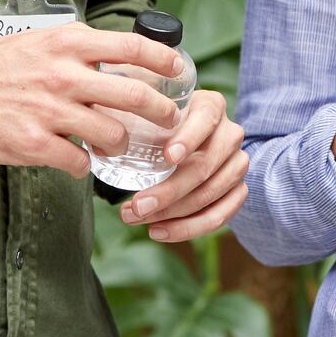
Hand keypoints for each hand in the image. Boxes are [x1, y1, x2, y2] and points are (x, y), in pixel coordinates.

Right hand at [0, 23, 185, 176]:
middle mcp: (63, 74)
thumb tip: (117, 55)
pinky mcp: (33, 144)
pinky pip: (79, 162)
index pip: (133, 47)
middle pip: (135, 95)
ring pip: (113, 134)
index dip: (164, 60)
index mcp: (67, 44)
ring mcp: (49, 111)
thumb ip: (76, 48)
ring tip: (116, 146)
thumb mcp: (37, 40)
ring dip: (120, 145)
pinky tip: (77, 160)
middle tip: (168, 121)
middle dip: (161, 113)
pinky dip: (84, 166)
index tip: (180, 71)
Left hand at [121, 90, 248, 242]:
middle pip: (206, 166)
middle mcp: (230, 133)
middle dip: (169, 190)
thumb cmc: (160, 121)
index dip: (189, 139)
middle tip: (136, 205)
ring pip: (211, 194)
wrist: (191, 139)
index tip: (167, 158)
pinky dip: (190, 228)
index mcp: (212, 105)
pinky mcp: (238, 190)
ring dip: (173, 213)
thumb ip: (129, 109)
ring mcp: (238, 163)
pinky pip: (221, 215)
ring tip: (138, 219)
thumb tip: (98, 126)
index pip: (206, 119)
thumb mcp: (148, 106)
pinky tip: (160, 231)